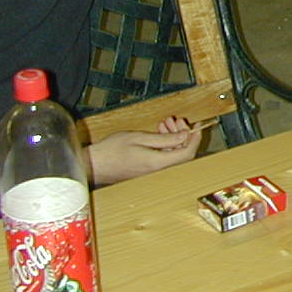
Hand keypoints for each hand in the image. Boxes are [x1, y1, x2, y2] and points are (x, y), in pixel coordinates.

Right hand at [88, 116, 202, 183]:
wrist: (93, 164)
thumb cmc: (111, 150)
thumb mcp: (139, 138)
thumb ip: (164, 138)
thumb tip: (184, 136)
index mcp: (157, 162)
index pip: (187, 153)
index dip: (195, 139)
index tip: (197, 126)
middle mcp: (158, 170)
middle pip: (181, 153)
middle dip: (182, 134)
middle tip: (176, 120)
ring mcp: (152, 171)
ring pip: (172, 154)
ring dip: (172, 137)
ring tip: (165, 123)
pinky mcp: (147, 170)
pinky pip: (163, 156)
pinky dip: (164, 144)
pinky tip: (158, 132)